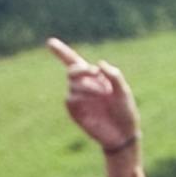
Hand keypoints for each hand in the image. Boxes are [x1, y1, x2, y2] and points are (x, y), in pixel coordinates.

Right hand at [47, 36, 138, 152]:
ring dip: (87, 85)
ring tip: (103, 93)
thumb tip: (98, 64)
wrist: (122, 134)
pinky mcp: (75, 113)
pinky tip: (93, 101)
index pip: (74, 62)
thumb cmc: (125, 111)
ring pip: (73, 84)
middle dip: (80, 69)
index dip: (61, 52)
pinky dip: (81, 96)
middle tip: (93, 72)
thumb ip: (114, 76)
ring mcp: (79, 100)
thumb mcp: (123, 91)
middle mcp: (84, 86)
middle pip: (72, 70)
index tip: (50, 42)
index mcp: (94, 77)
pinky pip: (70, 99)